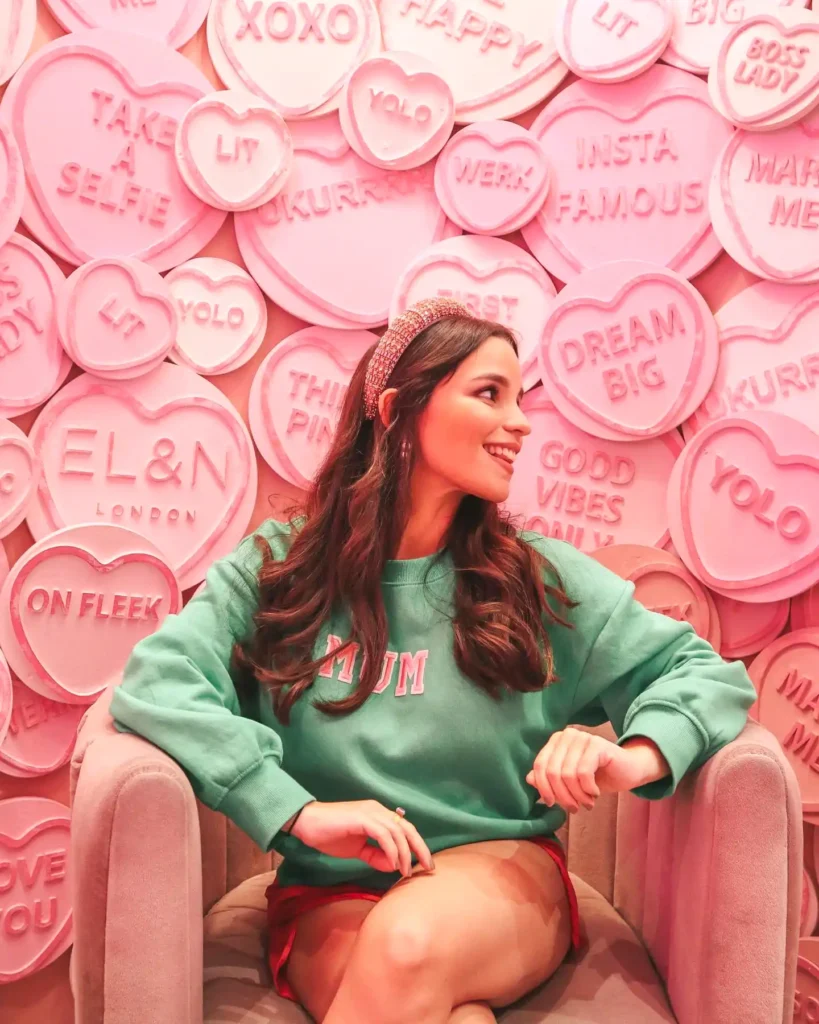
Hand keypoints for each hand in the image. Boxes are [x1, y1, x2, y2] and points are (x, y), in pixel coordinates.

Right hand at [290, 800, 434, 876]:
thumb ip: (375, 856)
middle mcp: (378, 810)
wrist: (306, 823)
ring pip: (398, 832)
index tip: (424, 864)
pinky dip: (391, 850)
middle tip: (429, 867)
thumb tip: (393, 866)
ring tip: (406, 871)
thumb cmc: (329, 834)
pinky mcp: (362, 818)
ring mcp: (370, 812)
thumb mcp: (356, 849)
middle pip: (408, 828)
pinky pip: (383, 835)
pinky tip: (393, 864)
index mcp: (378, 815)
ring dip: (405, 853)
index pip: (405, 829)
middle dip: (420, 848)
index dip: (417, 845)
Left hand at [526, 728, 663, 812]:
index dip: (543, 788)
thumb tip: (529, 779)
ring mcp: (582, 737)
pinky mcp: (597, 745)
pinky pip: (583, 773)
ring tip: (587, 802)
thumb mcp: (569, 781)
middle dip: (562, 796)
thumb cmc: (596, 777)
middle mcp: (567, 735)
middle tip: (574, 808)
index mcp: (556, 741)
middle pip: (552, 772)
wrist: (628, 771)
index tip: (551, 803)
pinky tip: (595, 793)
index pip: (539, 766)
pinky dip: (588, 789)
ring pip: (567, 775)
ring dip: (577, 796)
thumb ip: (548, 778)